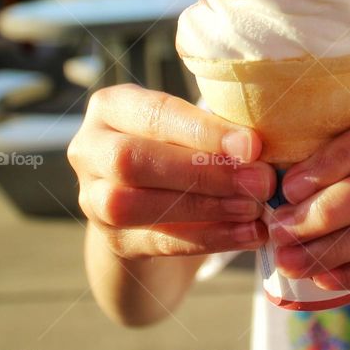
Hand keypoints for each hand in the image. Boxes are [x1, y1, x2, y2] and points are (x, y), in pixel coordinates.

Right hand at [68, 84, 276, 259]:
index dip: (203, 131)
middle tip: (260, 182)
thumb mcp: (195, 127)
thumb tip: (259, 149)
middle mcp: (90, 149)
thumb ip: (219, 129)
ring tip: (254, 209)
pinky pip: (158, 242)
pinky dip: (209, 238)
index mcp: (111, 107)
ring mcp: (92, 199)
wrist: (157, 203)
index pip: (155, 113)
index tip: (252, 146)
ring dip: (204, 208)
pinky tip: (247, 234)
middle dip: (203, 172)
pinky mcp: (111, 242)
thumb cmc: (187, 148)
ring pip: (134, 205)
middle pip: (133, 160)